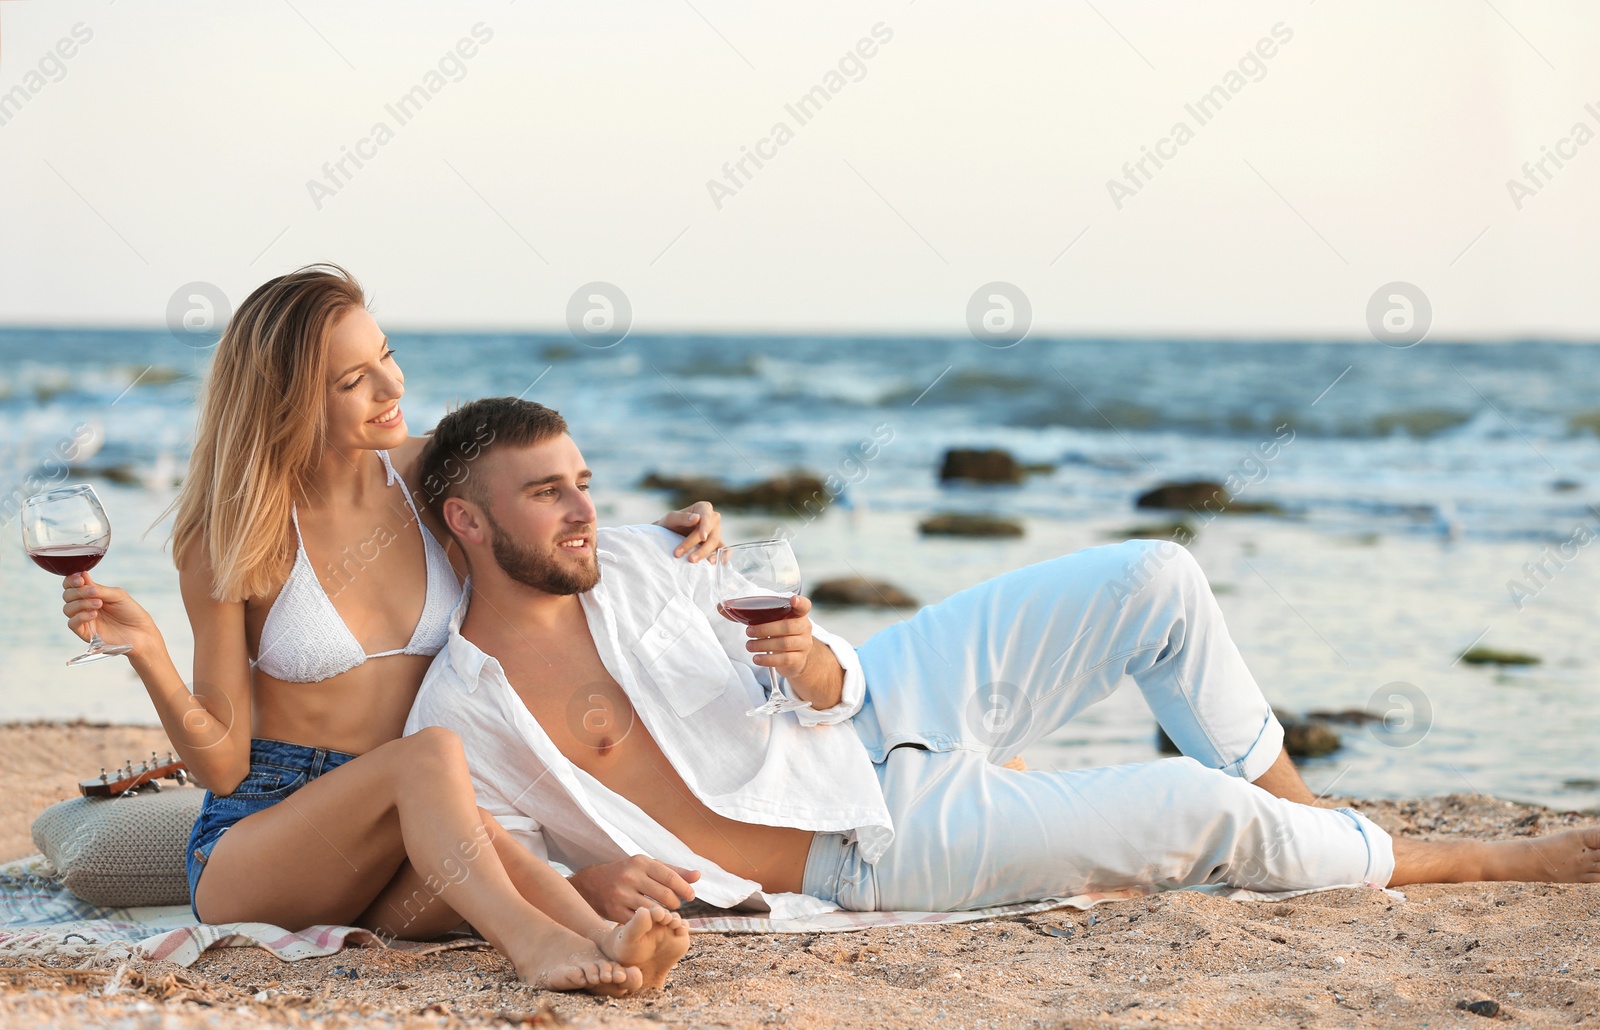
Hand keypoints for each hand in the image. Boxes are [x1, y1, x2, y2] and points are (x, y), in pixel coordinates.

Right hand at [61, 573, 158, 654]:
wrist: (141, 632)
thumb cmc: (130, 612)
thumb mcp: (117, 595)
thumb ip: (99, 588)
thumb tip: (82, 574)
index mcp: (91, 594)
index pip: (71, 585)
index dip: (71, 580)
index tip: (80, 579)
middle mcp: (84, 606)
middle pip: (67, 595)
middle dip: (79, 591)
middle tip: (95, 593)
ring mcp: (84, 619)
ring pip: (68, 609)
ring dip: (81, 603)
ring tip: (99, 604)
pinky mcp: (85, 633)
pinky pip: (72, 623)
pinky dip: (80, 616)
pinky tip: (94, 614)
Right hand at [568, 856, 700, 922]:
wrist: (592, 884)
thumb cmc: (627, 873)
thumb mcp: (647, 866)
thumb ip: (673, 871)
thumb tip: (699, 876)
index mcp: (641, 862)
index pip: (671, 877)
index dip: (685, 889)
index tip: (691, 896)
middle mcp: (631, 877)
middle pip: (665, 895)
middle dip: (675, 903)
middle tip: (675, 905)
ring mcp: (621, 895)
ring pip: (654, 910)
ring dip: (665, 914)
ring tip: (666, 913)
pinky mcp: (615, 911)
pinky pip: (640, 921)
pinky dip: (650, 922)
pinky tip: (652, 920)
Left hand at [657, 501, 722, 561]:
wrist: (668, 535)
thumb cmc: (670, 524)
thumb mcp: (671, 519)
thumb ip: (682, 517)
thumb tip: (696, 518)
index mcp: (703, 508)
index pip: (707, 516)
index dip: (705, 527)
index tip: (702, 537)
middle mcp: (713, 519)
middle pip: (711, 532)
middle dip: (699, 545)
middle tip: (686, 556)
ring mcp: (716, 532)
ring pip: (716, 542)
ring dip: (705, 553)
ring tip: (692, 560)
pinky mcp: (717, 544)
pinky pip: (724, 550)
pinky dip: (722, 556)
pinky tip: (712, 562)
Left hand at [745, 594, 814, 679]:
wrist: (795, 657)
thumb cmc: (779, 633)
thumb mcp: (769, 622)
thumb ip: (748, 614)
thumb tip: (722, 607)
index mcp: (797, 614)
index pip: (804, 605)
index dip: (800, 602)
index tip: (793, 600)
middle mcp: (804, 628)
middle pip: (788, 626)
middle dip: (765, 629)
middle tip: (748, 632)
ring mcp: (803, 644)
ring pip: (785, 643)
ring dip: (763, 644)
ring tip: (749, 646)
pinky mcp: (798, 660)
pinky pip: (784, 659)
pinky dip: (768, 659)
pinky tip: (756, 658)